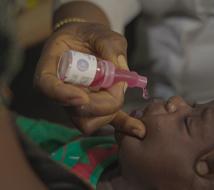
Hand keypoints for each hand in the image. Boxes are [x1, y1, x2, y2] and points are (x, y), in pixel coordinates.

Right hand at [35, 22, 144, 136]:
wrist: (90, 42)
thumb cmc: (89, 35)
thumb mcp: (100, 32)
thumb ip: (110, 46)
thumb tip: (121, 70)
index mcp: (53, 68)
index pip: (47, 87)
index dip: (62, 96)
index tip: (82, 97)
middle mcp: (62, 91)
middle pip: (76, 111)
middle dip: (102, 102)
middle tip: (118, 82)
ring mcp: (78, 104)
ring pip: (90, 122)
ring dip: (111, 109)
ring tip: (119, 86)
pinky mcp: (96, 108)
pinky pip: (108, 121)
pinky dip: (124, 125)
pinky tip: (138, 129)